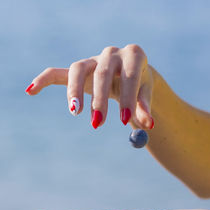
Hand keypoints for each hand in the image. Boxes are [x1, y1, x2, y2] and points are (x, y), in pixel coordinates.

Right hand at [26, 44, 153, 129]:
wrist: (131, 71)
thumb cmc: (140, 83)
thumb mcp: (146, 93)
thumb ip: (144, 107)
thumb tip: (148, 125)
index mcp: (134, 55)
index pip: (130, 76)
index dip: (128, 98)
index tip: (124, 121)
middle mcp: (111, 53)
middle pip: (102, 73)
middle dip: (100, 99)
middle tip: (98, 123)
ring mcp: (93, 59)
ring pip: (77, 69)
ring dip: (74, 91)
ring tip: (75, 112)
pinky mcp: (80, 68)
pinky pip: (58, 72)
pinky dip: (44, 80)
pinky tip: (31, 90)